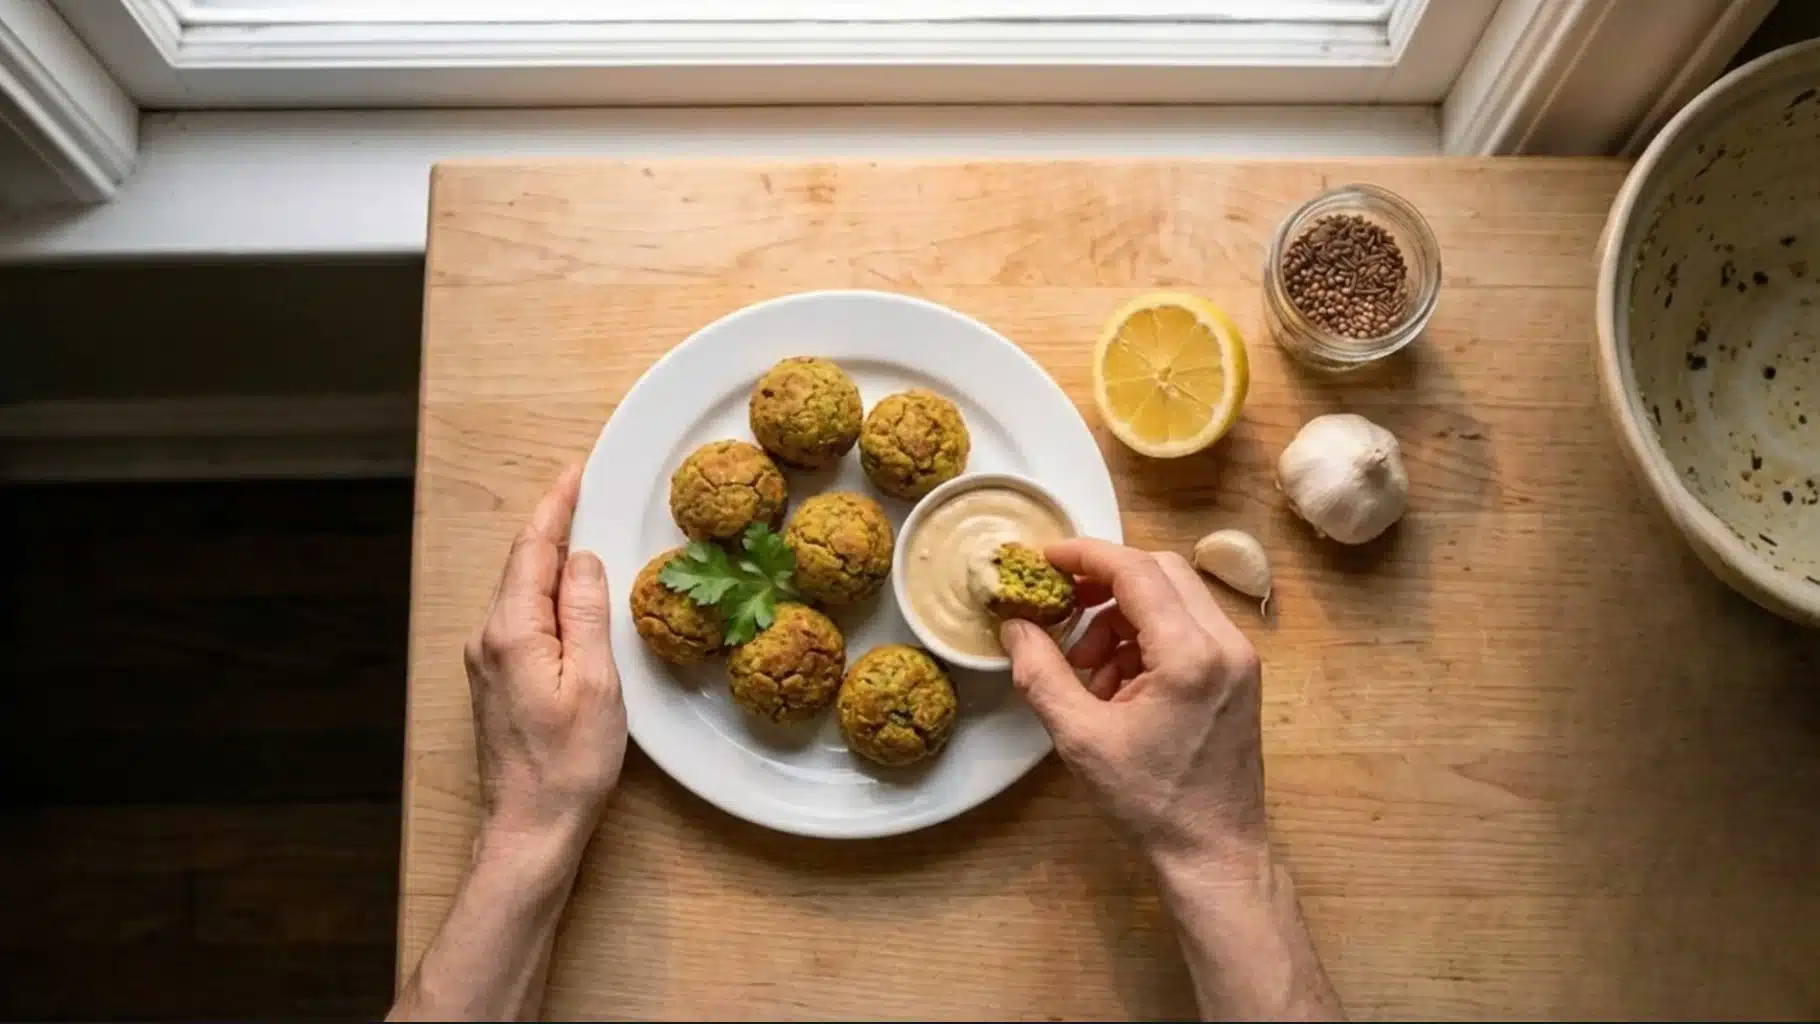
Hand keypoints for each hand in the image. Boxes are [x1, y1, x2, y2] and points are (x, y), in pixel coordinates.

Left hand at [463, 464, 626, 861]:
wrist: (530, 828)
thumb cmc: (568, 764)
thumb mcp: (595, 682)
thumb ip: (587, 613)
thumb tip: (584, 560)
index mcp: (511, 631)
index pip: (532, 549)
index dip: (556, 506)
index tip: (576, 473)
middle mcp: (488, 638)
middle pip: (522, 566)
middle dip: (554, 527)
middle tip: (587, 493)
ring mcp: (487, 661)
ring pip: (522, 593)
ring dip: (553, 563)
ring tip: (589, 537)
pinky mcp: (496, 680)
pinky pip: (522, 620)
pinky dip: (548, 597)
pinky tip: (573, 598)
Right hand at [999, 538, 1265, 863]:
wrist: (1214, 852)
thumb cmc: (1151, 803)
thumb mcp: (1081, 738)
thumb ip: (1042, 674)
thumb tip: (1014, 626)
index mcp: (1191, 655)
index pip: (1137, 570)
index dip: (1085, 555)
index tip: (1044, 559)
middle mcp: (1227, 644)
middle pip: (1161, 571)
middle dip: (1104, 582)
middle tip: (1061, 606)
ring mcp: (1239, 658)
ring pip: (1175, 598)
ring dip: (1123, 616)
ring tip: (1087, 669)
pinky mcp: (1239, 674)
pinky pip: (1189, 628)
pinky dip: (1147, 638)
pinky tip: (1117, 685)